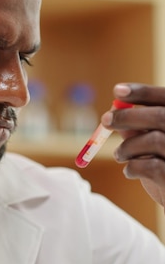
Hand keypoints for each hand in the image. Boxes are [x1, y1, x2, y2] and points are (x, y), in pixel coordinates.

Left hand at [101, 83, 164, 207]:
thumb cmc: (164, 169)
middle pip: (161, 117)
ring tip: (119, 155)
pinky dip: (132, 167)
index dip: (142, 92)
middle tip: (105, 121)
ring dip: (127, 147)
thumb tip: (114, 109)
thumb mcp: (150, 145)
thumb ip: (137, 128)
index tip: (117, 90)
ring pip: (153, 140)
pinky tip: (130, 172)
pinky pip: (149, 166)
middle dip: (128, 117)